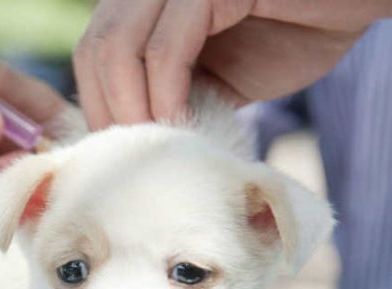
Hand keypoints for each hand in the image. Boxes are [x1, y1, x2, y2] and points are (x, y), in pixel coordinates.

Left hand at [74, 0, 391, 129]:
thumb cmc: (298, 28)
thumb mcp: (222, 72)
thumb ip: (177, 92)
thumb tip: (137, 141)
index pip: (93, 50)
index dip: (97, 102)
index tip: (122, 151)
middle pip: (95, 48)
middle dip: (107, 110)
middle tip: (136, 156)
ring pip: (118, 46)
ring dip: (131, 107)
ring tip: (156, 146)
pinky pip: (166, 48)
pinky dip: (163, 94)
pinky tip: (177, 123)